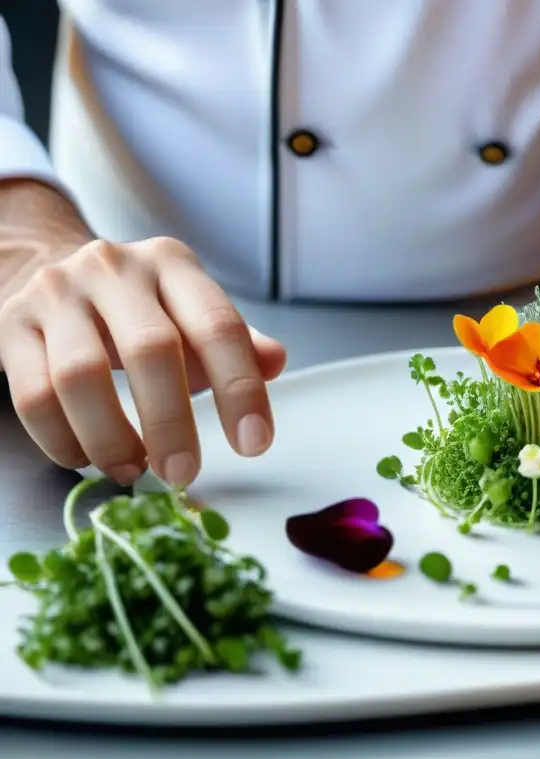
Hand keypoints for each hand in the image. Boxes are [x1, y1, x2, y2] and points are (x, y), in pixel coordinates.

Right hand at [0, 236, 286, 486]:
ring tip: (133, 471)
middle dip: (171, 422)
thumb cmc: (138, 308)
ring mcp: (56, 293)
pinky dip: (61, 440)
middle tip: (184, 473)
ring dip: (111, 438)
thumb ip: (236, 343)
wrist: (50, 269)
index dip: (240, 388)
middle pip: (150, 350)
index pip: (218, 326)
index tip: (254, 443)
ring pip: (80, 376)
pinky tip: (86, 459)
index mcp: (173, 265)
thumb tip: (275, 362)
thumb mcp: (191, 313)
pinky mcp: (10, 324)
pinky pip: (32, 395)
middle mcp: (115, 269)